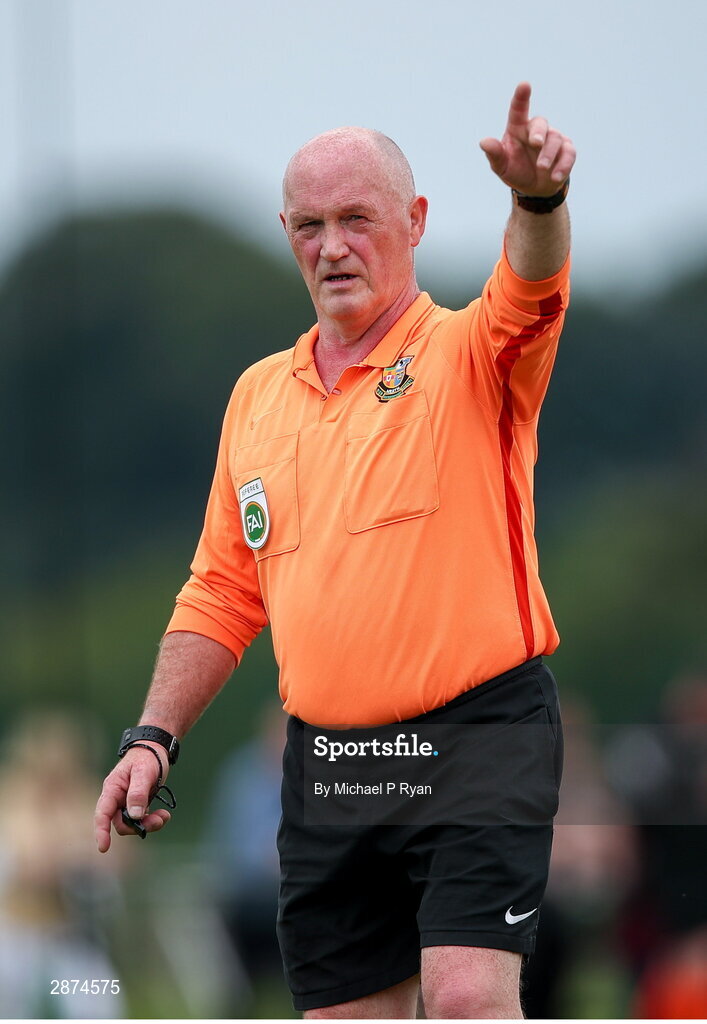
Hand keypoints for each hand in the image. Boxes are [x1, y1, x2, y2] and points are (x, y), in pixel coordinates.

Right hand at [94, 745, 171, 852]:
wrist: (156, 749)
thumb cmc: (147, 757)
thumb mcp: (143, 773)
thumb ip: (138, 793)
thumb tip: (135, 816)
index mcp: (112, 789)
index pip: (103, 813)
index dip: (101, 831)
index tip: (104, 847)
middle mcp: (117, 798)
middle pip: (121, 823)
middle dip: (138, 826)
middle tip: (158, 821)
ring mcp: (127, 802)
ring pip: (132, 823)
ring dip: (148, 824)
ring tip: (164, 817)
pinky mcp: (138, 804)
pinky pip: (141, 819)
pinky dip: (153, 820)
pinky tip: (164, 814)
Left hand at [479, 82, 575, 196]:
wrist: (534, 188)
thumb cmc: (516, 171)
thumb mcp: (501, 167)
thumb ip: (494, 154)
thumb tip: (484, 142)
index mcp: (517, 128)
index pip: (518, 110)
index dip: (521, 97)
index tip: (524, 85)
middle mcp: (536, 130)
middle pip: (541, 123)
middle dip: (539, 132)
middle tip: (536, 143)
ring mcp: (553, 139)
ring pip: (555, 138)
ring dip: (548, 154)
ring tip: (542, 168)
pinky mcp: (566, 150)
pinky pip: (569, 153)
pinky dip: (563, 164)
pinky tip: (555, 176)